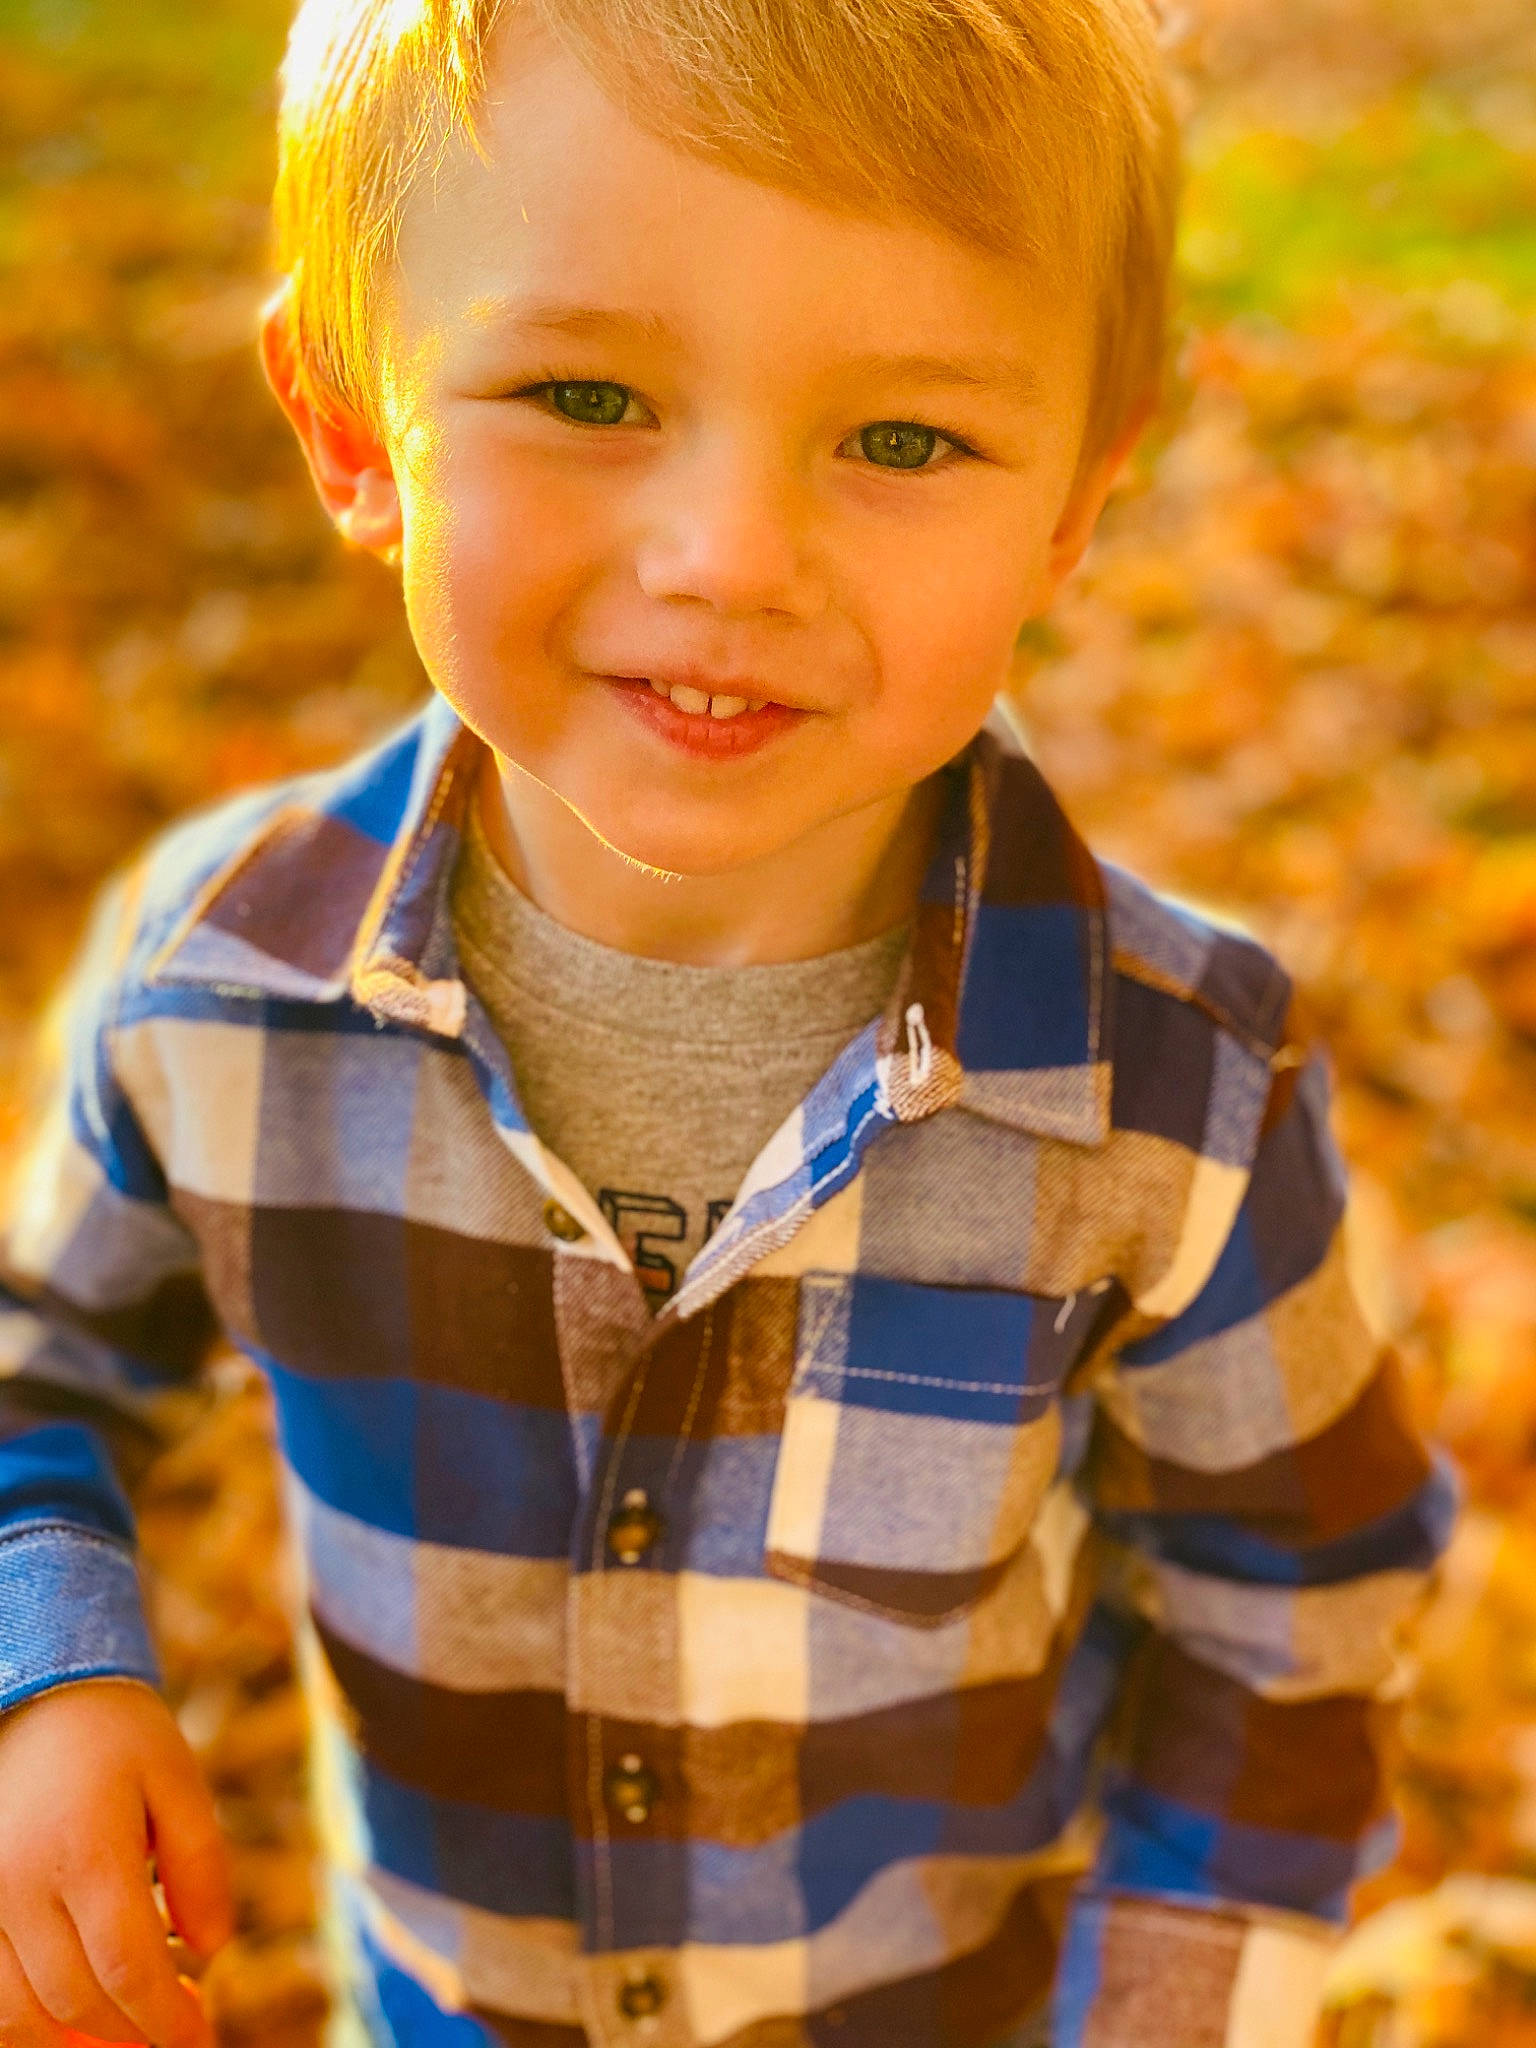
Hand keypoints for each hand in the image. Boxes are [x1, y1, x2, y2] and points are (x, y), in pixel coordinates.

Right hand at [0, 1679, 231, 2046]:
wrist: (34, 1695)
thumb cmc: (117, 1735)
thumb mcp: (177, 1777)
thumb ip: (200, 1863)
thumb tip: (213, 1952)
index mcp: (86, 1848)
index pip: (128, 1965)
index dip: (167, 2018)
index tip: (200, 2038)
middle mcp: (20, 1884)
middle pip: (77, 1999)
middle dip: (134, 2033)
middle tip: (179, 2031)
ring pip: (20, 2014)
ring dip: (77, 2041)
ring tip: (131, 2032)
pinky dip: (26, 2025)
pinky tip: (71, 2024)